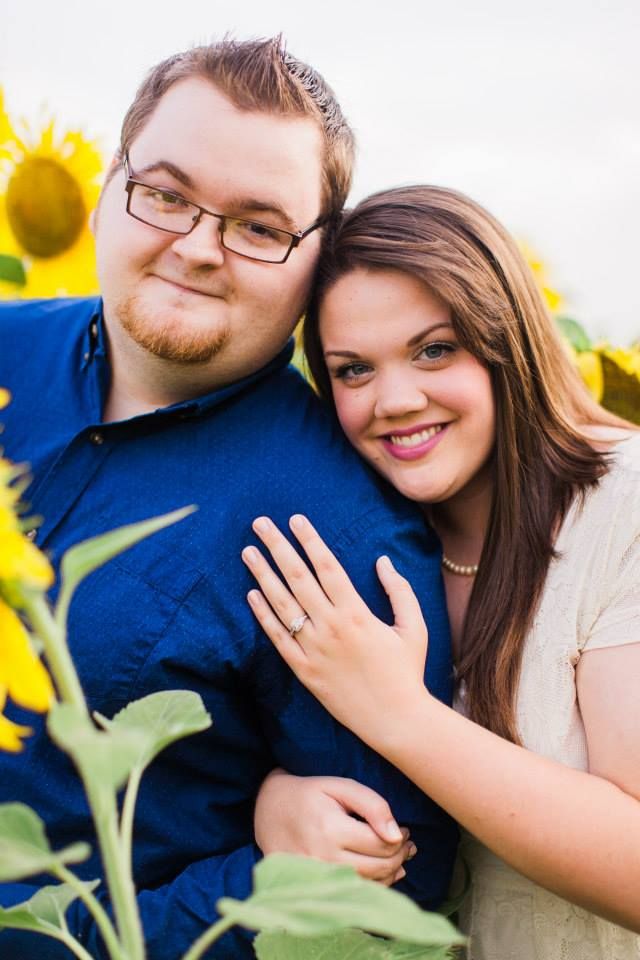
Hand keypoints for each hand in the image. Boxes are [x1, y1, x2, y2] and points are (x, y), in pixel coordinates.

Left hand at [242, 514, 429, 746]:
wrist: (396, 719)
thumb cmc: (407, 671)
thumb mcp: (414, 627)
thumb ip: (400, 591)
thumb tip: (383, 561)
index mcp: (357, 613)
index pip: (327, 567)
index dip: (310, 540)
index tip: (295, 519)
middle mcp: (331, 627)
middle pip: (298, 578)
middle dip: (278, 547)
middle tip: (260, 523)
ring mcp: (314, 650)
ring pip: (282, 604)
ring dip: (263, 575)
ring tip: (248, 552)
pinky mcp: (304, 671)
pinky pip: (278, 638)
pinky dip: (263, 615)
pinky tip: (251, 595)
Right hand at [255, 768, 416, 885]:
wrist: (269, 811)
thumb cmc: (309, 794)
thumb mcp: (339, 786)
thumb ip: (372, 804)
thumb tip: (397, 835)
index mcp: (330, 828)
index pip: (381, 844)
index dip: (400, 839)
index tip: (404, 830)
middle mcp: (322, 857)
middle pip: (378, 867)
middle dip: (399, 857)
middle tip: (405, 845)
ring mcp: (316, 877)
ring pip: (368, 885)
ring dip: (390, 873)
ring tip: (396, 858)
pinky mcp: (313, 887)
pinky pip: (352, 894)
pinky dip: (373, 886)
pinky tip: (379, 872)